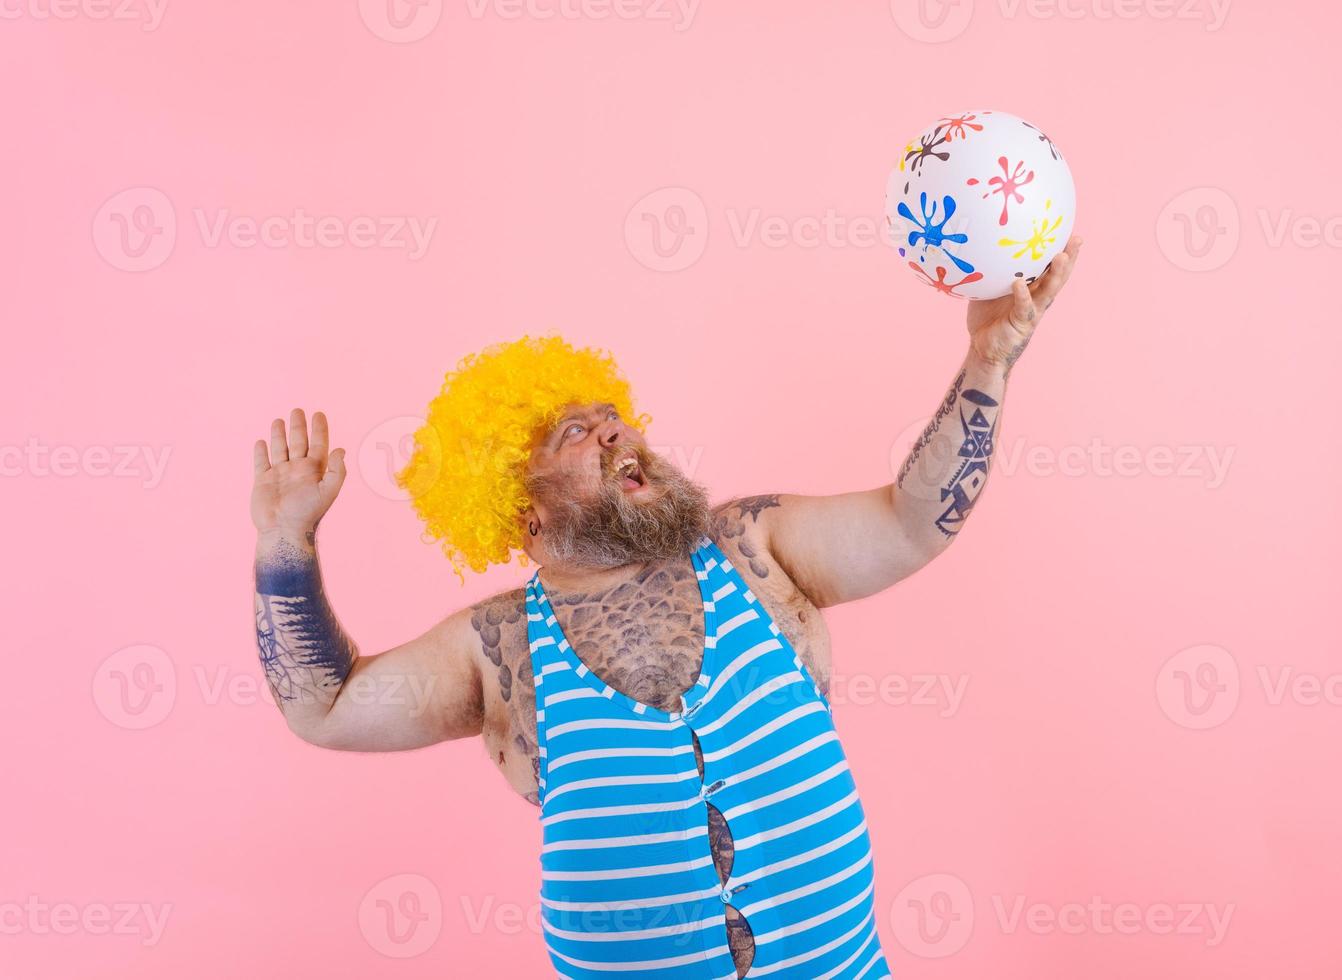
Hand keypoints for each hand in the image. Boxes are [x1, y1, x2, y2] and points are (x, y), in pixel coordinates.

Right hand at [251, 409, 346, 536]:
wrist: (283, 530)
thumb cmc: (307, 513)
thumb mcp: (328, 491)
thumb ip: (336, 471)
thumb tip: (341, 450)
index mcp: (314, 471)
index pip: (318, 444)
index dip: (319, 429)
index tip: (318, 414)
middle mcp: (297, 470)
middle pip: (298, 443)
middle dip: (298, 427)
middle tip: (298, 410)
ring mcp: (279, 475)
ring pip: (279, 449)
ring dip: (279, 435)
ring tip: (279, 420)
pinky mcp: (263, 482)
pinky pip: (261, 463)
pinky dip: (260, 452)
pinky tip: (261, 442)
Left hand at [966, 235, 1082, 372]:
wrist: (983, 348)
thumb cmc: (987, 316)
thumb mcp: (990, 288)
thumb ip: (991, 271)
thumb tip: (980, 245)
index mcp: (1034, 288)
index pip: (1050, 266)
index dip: (1062, 250)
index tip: (1069, 229)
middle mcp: (1038, 298)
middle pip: (1058, 276)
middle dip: (1069, 258)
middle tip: (1077, 239)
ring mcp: (1032, 311)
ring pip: (1049, 291)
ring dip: (1056, 274)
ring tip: (1060, 256)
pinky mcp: (1021, 324)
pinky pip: (1023, 308)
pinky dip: (1022, 296)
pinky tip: (1018, 284)